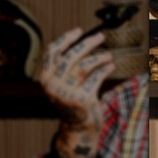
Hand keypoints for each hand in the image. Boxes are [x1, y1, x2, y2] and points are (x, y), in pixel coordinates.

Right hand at [40, 28, 114, 157]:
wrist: (78, 127)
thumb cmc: (73, 101)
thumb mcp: (64, 83)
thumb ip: (67, 66)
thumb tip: (84, 41)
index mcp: (45, 78)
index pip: (52, 52)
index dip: (66, 39)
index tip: (79, 30)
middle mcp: (53, 84)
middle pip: (70, 56)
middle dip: (87, 43)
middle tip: (101, 37)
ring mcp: (67, 92)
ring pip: (84, 66)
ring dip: (99, 57)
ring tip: (109, 55)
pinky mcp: (82, 99)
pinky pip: (96, 77)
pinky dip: (105, 69)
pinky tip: (111, 66)